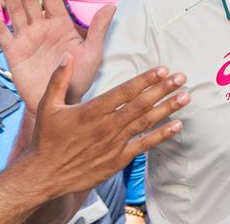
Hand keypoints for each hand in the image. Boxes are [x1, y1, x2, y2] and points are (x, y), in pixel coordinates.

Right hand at [0, 0, 112, 113]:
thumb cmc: (80, 77)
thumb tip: (112, 6)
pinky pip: (1, 33)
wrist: (61, 100)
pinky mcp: (14, 51)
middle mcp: (42, 27)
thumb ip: (98, 29)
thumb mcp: (93, 52)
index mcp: (61, 25)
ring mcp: (27, 38)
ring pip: (16, 10)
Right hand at [28, 54, 188, 199]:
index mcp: (92, 111)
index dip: (146, 80)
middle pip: (141, 104)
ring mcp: (115, 143)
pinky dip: (161, 135)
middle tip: (182, 78)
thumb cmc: (46, 139)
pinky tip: (177, 125)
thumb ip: (59, 79)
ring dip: (168, 108)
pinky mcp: (118, 159)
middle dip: (163, 89)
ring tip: (186, 97)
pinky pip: (144, 145)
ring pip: (146, 122)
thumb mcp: (47, 105)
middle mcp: (107, 126)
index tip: (163, 70)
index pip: (125, 91)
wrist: (44, 175)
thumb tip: (67, 55)